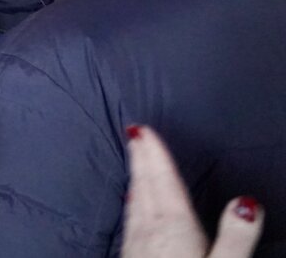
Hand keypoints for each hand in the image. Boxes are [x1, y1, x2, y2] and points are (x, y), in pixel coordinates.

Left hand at [122, 124, 262, 257]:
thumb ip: (236, 235)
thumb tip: (246, 202)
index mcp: (174, 225)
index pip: (164, 181)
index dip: (155, 154)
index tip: (143, 130)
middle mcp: (150, 228)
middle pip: (146, 185)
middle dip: (142, 158)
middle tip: (133, 133)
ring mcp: (136, 242)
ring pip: (135, 200)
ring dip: (135, 177)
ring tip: (133, 160)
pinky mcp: (128, 254)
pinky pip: (130, 219)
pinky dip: (131, 202)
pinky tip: (130, 203)